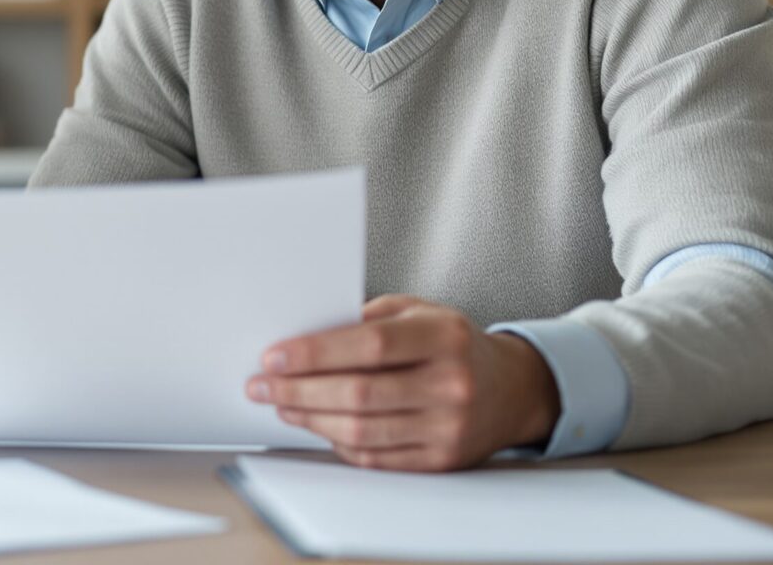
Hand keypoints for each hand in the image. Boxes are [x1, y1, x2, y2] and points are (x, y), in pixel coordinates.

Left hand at [246, 295, 559, 470]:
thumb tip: (301, 337)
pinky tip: (315, 425)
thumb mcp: (417, 311)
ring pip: (362, 431)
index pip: (368, 345)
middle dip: (298, 390)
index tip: (272, 356)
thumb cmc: (450, 343)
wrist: (511, 389)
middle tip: (261, 385)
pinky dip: (338, 443)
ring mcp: (449, 427)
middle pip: (358, 393)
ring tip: (280, 404)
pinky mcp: (442, 460)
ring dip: (310, 419)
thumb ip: (365, 318)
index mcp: (443, 336)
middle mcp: (451, 383)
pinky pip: (376, 457)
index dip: (314, 353)